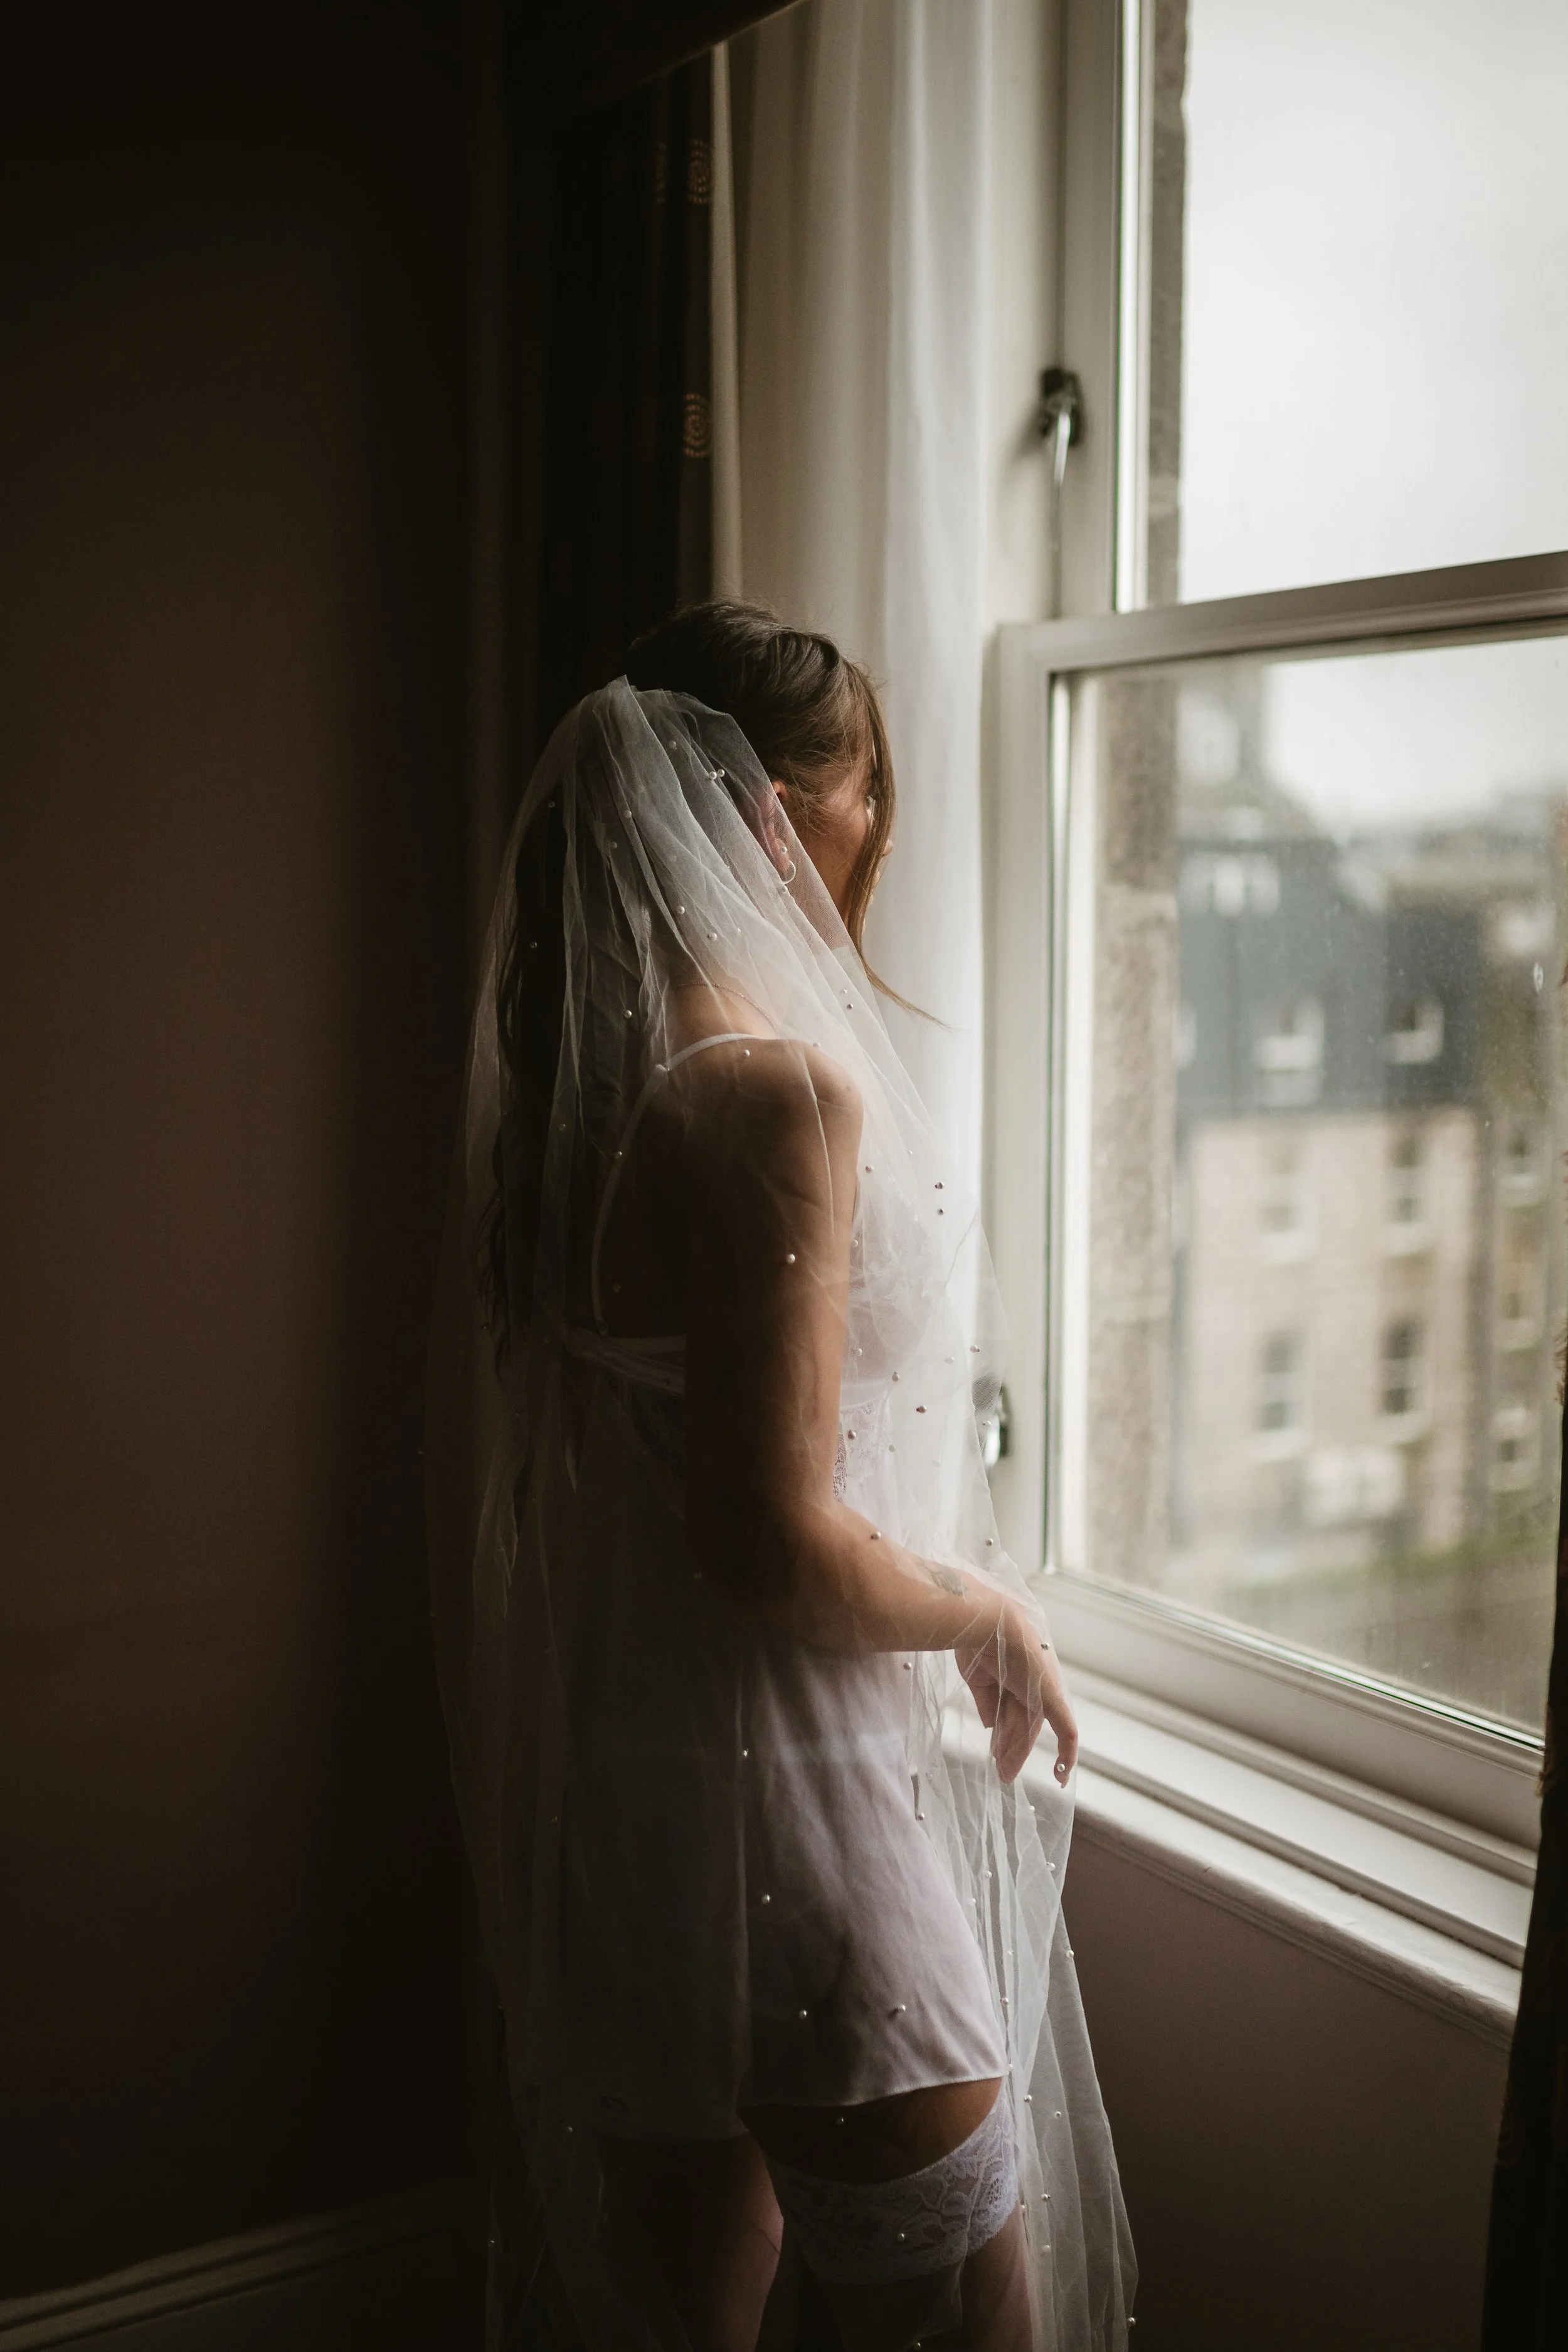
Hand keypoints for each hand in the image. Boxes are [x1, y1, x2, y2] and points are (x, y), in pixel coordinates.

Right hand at [955, 1595, 1078, 1786]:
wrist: (988, 1621)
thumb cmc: (976, 1641)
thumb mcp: (977, 1678)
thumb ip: (987, 1703)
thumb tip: (991, 1725)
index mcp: (1012, 1672)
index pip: (1010, 1707)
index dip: (1003, 1730)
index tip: (996, 1750)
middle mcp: (1031, 1681)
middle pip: (1020, 1720)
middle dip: (1010, 1746)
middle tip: (1002, 1772)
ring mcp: (1042, 1689)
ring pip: (1030, 1729)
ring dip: (1018, 1752)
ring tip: (1006, 1775)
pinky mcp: (1053, 1698)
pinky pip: (1065, 1730)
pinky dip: (1066, 1753)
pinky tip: (1062, 1775)